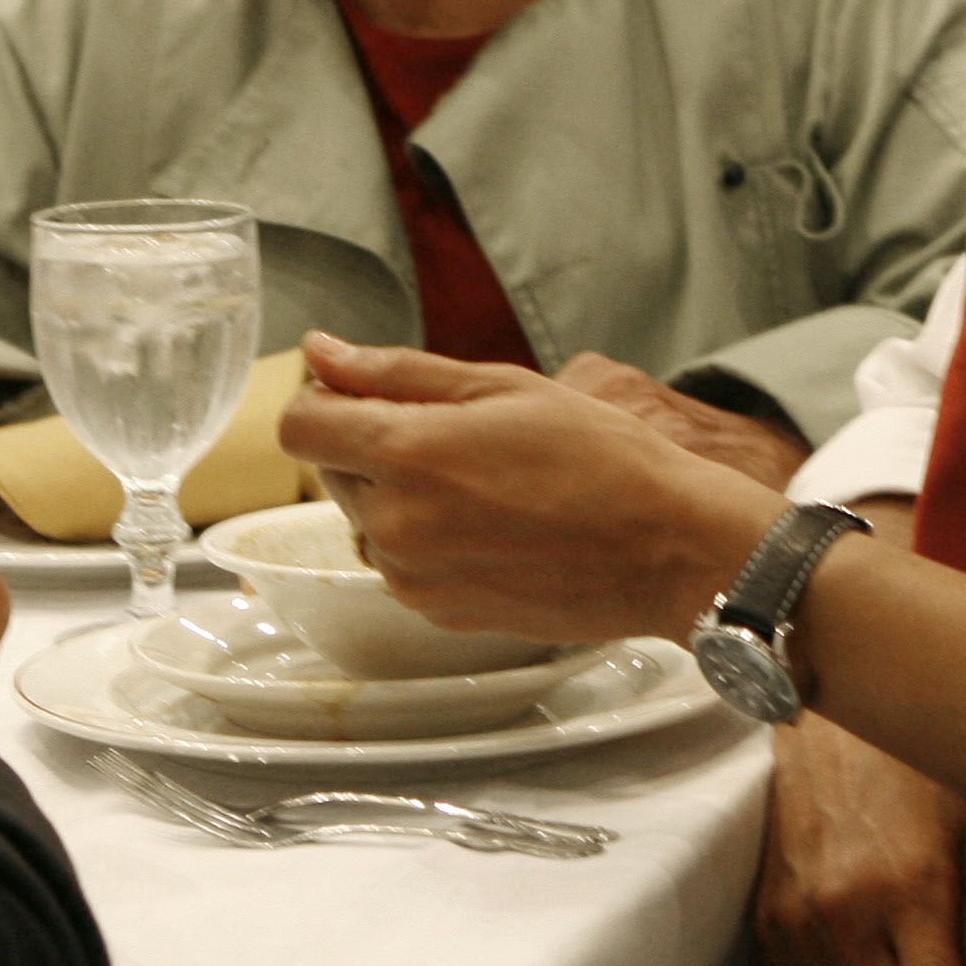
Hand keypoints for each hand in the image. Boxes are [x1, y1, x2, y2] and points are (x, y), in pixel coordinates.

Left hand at [280, 333, 780, 645]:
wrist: (666, 549)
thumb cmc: (601, 457)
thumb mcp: (501, 387)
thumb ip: (397, 371)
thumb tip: (321, 352)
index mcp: (408, 454)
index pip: (299, 427)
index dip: (324, 402)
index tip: (362, 395)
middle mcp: (397, 523)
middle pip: (332, 472)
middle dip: (371, 446)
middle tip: (455, 435)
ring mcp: (414, 577)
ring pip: (367, 521)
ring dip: (399, 497)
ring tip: (482, 484)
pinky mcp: (437, 613)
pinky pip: (401, 565)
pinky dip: (427, 540)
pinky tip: (491, 525)